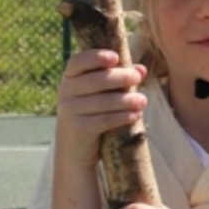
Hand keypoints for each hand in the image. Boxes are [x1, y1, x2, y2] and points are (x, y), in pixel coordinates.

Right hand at [54, 50, 146, 170]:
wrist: (74, 151)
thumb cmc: (91, 114)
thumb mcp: (100, 94)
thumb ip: (119, 79)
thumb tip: (141, 69)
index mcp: (70, 77)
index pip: (78, 61)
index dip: (96, 57)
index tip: (115, 58)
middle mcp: (66, 92)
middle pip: (96, 80)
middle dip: (120, 78)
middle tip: (137, 78)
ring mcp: (70, 111)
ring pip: (103, 101)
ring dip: (126, 100)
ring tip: (143, 101)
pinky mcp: (79, 129)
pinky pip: (104, 120)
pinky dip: (122, 117)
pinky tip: (136, 115)